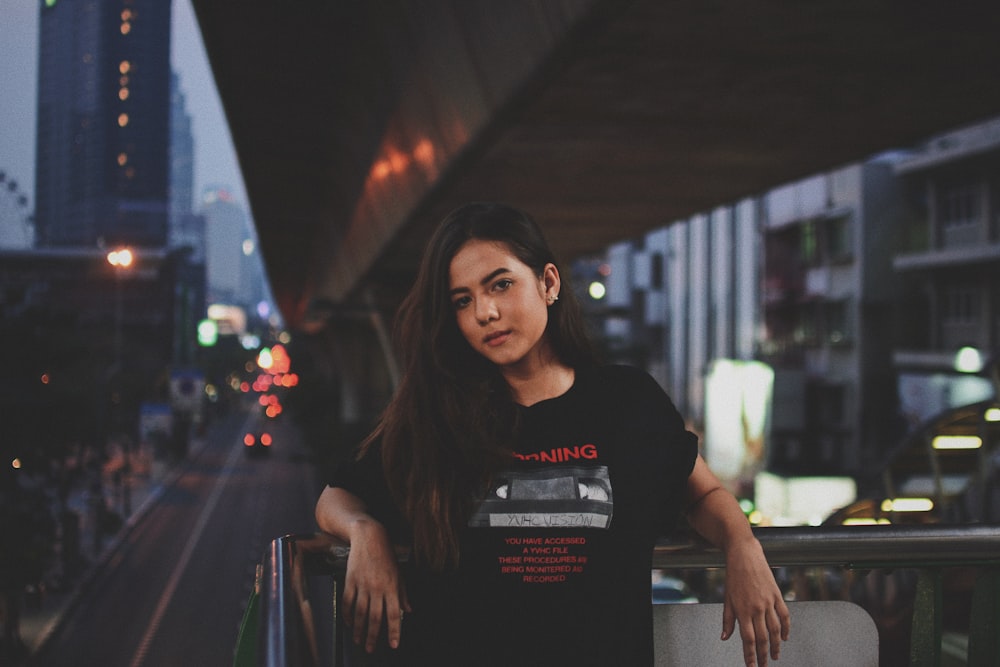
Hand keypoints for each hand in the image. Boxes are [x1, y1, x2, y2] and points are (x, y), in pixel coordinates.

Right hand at [342, 520, 410, 652]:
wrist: (369, 536)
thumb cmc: (386, 554)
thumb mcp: (400, 573)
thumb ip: (403, 593)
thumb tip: (409, 610)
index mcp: (392, 586)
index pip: (394, 614)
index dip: (394, 631)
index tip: (393, 644)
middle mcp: (378, 587)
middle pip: (375, 617)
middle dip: (373, 636)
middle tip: (371, 648)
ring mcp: (363, 584)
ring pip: (360, 613)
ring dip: (359, 629)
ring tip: (358, 641)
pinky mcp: (350, 580)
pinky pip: (347, 602)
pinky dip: (347, 615)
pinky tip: (349, 623)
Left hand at [721, 538, 789, 665]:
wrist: (744, 554)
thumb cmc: (733, 575)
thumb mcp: (727, 598)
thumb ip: (727, 620)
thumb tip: (725, 637)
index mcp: (742, 610)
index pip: (748, 639)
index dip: (750, 655)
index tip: (751, 666)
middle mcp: (756, 608)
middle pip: (763, 638)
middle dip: (763, 655)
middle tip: (764, 665)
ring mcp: (768, 602)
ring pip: (775, 630)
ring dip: (776, 645)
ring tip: (775, 655)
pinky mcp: (777, 594)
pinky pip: (784, 615)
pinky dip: (786, 629)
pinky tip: (785, 638)